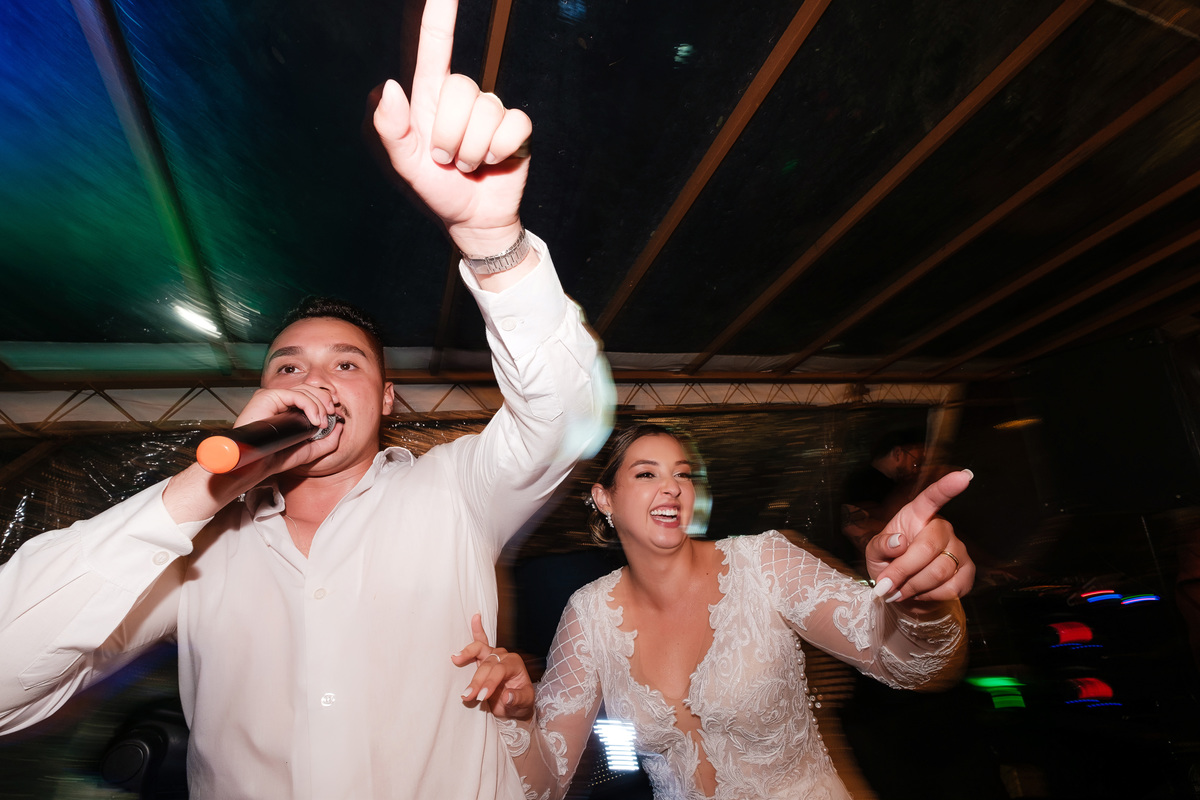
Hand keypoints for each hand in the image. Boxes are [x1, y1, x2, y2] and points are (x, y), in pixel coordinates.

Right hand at [225, 386, 343, 478]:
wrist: (258, 465)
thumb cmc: (277, 457)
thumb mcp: (310, 450)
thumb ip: (327, 440)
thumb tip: (341, 426)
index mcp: (288, 408)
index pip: (310, 394)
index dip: (326, 399)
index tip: (336, 411)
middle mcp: (280, 400)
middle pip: (309, 389)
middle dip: (326, 400)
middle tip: (333, 414)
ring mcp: (273, 397)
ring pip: (304, 390)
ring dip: (319, 405)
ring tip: (323, 422)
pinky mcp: (267, 397)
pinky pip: (295, 394)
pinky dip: (309, 405)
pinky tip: (315, 419)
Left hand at [370, 0, 531, 258]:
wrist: (472, 219)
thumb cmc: (436, 190)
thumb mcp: (404, 166)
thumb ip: (390, 129)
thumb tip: (390, 85)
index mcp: (430, 99)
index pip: (434, 48)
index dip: (440, 15)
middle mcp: (462, 99)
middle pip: (461, 89)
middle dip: (450, 135)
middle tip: (448, 160)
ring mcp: (491, 112)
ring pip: (485, 113)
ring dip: (473, 150)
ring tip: (468, 166)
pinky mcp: (515, 129)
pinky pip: (512, 126)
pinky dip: (499, 152)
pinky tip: (493, 163)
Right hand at [451, 613, 533, 719]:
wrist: (515, 704)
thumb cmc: (520, 702)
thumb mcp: (524, 703)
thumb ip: (517, 699)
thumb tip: (506, 696)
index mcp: (514, 664)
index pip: (500, 671)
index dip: (489, 683)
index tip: (481, 697)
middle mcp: (504, 656)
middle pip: (488, 664)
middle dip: (477, 680)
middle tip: (468, 695)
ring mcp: (493, 654)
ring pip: (479, 649)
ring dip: (467, 655)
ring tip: (456, 659)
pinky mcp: (484, 657)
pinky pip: (480, 640)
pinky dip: (477, 629)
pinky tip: (476, 617)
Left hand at [864, 470, 975, 603]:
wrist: (903, 592)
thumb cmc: (888, 565)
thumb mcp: (874, 554)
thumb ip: (880, 546)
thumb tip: (899, 542)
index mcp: (917, 515)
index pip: (932, 497)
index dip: (947, 487)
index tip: (963, 476)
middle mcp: (942, 528)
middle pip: (928, 548)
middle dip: (903, 571)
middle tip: (886, 585)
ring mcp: (958, 549)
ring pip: (939, 571)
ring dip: (913, 587)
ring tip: (900, 590)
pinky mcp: (968, 572)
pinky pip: (950, 588)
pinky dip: (928, 597)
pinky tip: (919, 593)